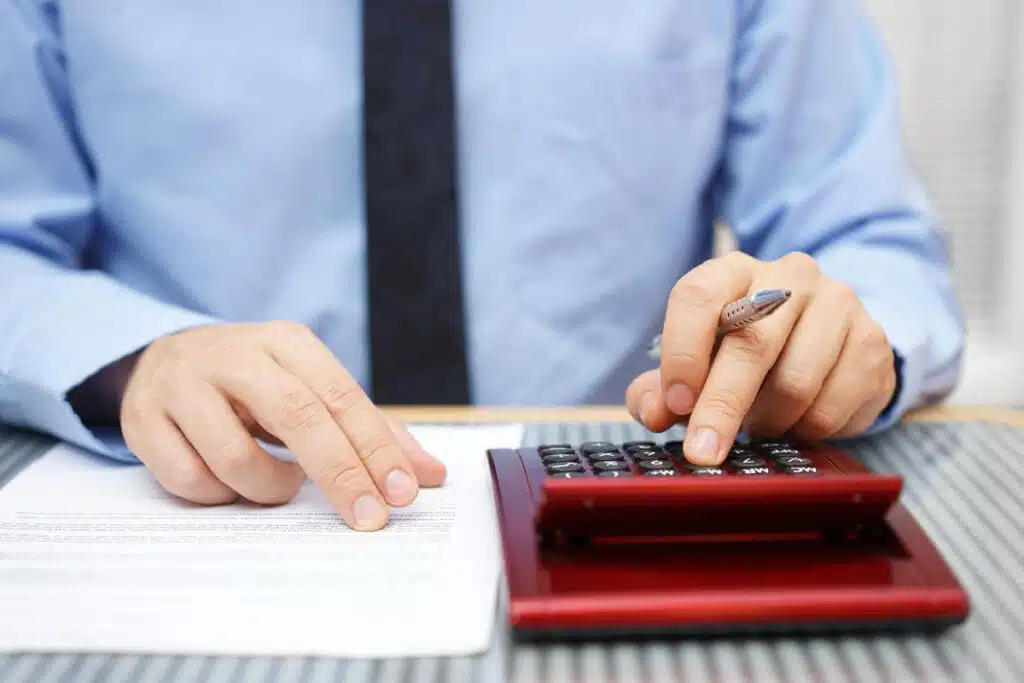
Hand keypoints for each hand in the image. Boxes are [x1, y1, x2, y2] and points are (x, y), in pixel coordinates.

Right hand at [118, 322, 445, 529]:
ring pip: (236, 458)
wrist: (165, 357)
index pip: (341, 395)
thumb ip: (372, 430)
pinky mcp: (143, 420)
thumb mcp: (313, 388)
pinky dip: (219, 496)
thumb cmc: (258, 382)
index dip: (375, 447)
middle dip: (340, 473)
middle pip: (297, 417)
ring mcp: (182, 385)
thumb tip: (429, 475)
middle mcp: (234, 354)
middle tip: (368, 517)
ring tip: (279, 485)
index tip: (403, 492)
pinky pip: (188, 480)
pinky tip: (230, 483)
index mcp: (286, 341)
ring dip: (269, 488)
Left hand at [626, 252, 896, 464]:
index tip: (676, 403)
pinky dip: (806, 430)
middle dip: (721, 406)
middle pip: (751, 344)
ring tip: (759, 423)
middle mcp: (788, 276)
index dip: (682, 351)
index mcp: (732, 271)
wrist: (830, 343)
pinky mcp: (872, 341)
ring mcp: (837, 304)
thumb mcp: (697, 365)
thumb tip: (653, 412)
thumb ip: (661, 390)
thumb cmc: (746, 354)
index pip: (698, 296)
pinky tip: (797, 421)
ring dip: (768, 420)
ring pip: (795, 382)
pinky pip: (833, 406)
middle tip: (702, 453)